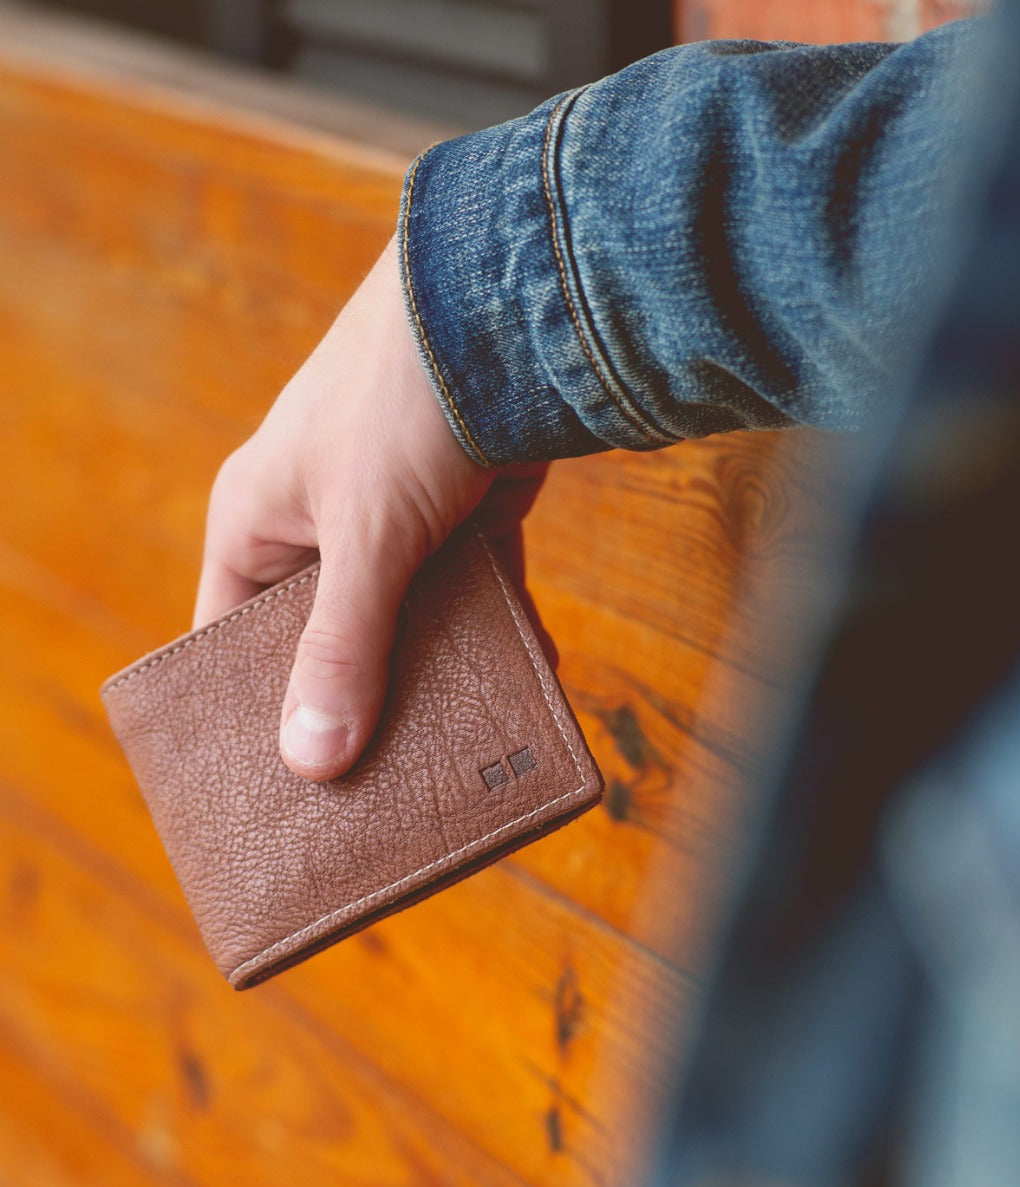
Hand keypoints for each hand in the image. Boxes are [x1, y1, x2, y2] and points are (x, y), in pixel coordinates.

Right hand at [194, 238, 546, 780]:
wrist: (511, 303)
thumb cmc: (404, 402)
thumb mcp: (365, 536)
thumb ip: (342, 646)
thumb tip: (312, 760)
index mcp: (258, 523)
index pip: (230, 639)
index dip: (249, 711)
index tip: (282, 784)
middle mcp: (319, 524)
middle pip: (325, 639)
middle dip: (357, 701)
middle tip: (384, 787)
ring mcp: (395, 519)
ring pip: (406, 621)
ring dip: (437, 673)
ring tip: (461, 751)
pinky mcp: (463, 512)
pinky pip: (472, 591)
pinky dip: (496, 630)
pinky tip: (526, 683)